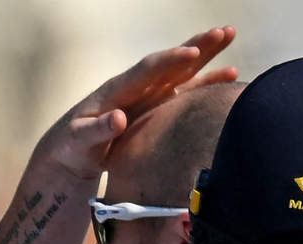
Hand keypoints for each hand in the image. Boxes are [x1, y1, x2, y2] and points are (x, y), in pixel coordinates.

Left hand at [40, 25, 237, 178]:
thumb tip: (119, 118)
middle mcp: (136, 87)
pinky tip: (231, 73)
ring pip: (181, 70)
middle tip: (223, 32)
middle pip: (169, 62)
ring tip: (230, 36)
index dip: (169, 61)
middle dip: (196, 46)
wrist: (72, 152)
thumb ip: (97, 131)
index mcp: (117, 90)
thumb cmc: (72, 146)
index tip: (192, 52)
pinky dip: (207, 82)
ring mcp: (149, 96)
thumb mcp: (78, 140)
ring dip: (206, 55)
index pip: (146, 70)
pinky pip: (186, 91)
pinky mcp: (158, 107)